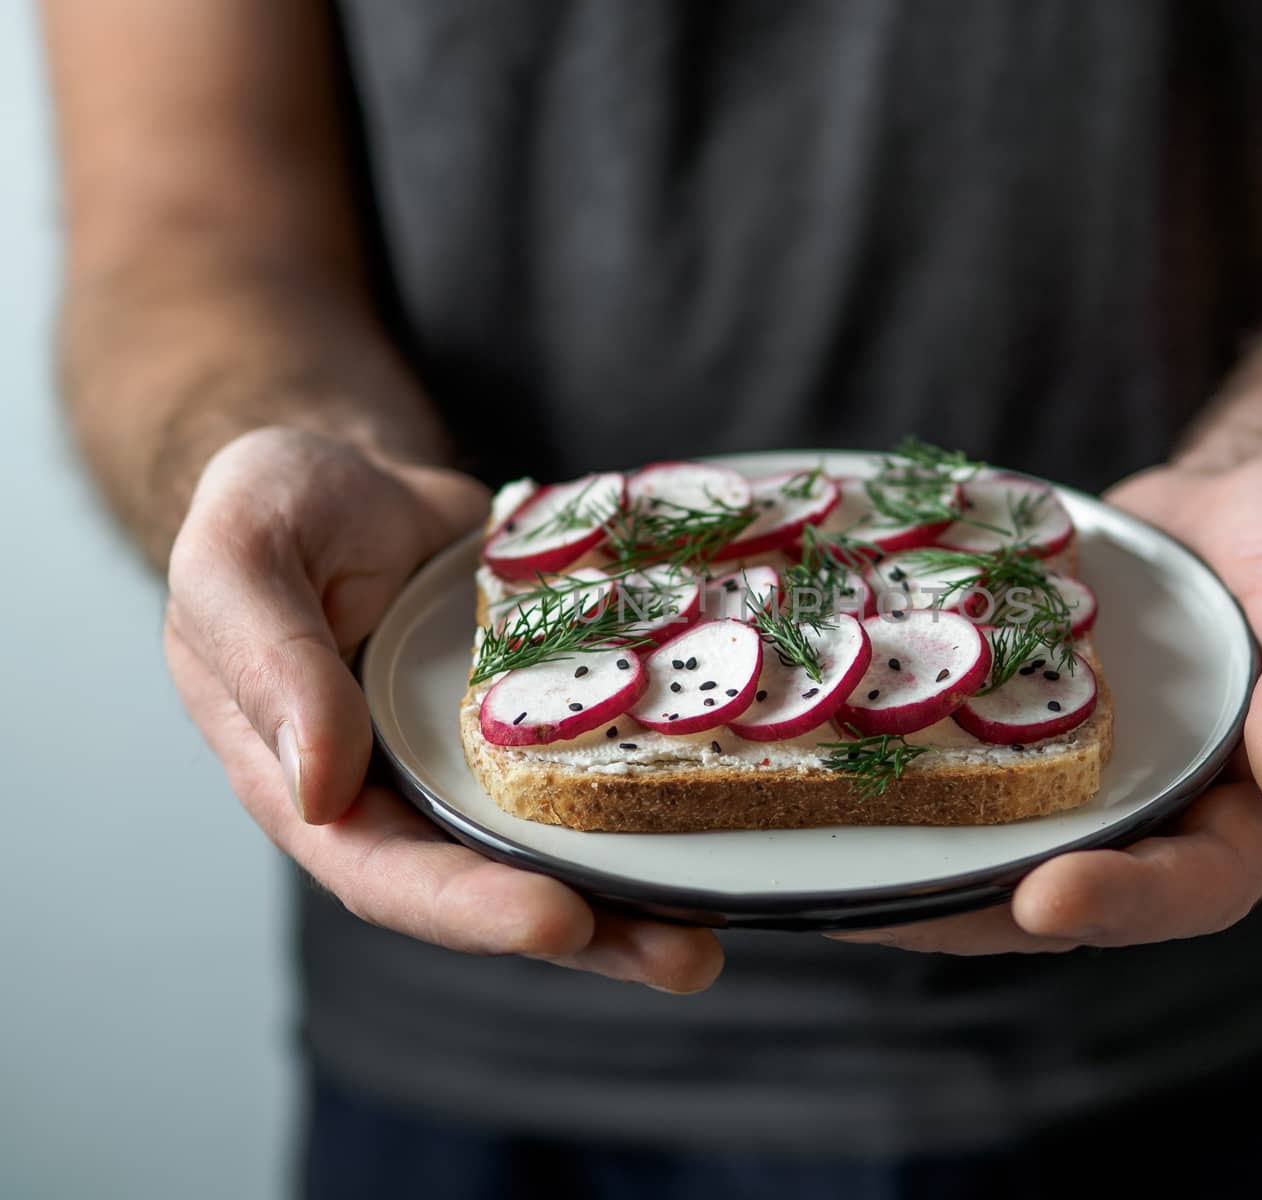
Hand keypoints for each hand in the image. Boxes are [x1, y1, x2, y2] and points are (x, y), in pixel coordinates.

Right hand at [165, 427, 721, 990]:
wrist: (360, 473)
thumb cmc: (278, 508)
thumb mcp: (239, 558)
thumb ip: (267, 660)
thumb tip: (320, 787)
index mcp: (309, 782)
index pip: (383, 873)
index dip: (466, 907)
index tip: (554, 920)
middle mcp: (403, 794)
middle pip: (491, 887)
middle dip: (587, 933)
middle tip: (683, 960)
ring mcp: (480, 763)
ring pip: (560, 845)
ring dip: (635, 897)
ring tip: (715, 934)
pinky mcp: (545, 718)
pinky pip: (599, 767)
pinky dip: (656, 797)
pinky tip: (726, 815)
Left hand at [830, 440, 1261, 952]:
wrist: (1261, 484)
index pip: (1200, 882)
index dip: (1127, 901)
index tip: (1046, 896)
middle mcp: (1170, 805)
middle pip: (1073, 888)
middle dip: (974, 905)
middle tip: (877, 900)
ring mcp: (1096, 768)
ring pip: (1004, 838)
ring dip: (917, 860)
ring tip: (817, 862)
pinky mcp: (1038, 718)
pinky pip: (975, 757)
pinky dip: (908, 768)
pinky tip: (822, 762)